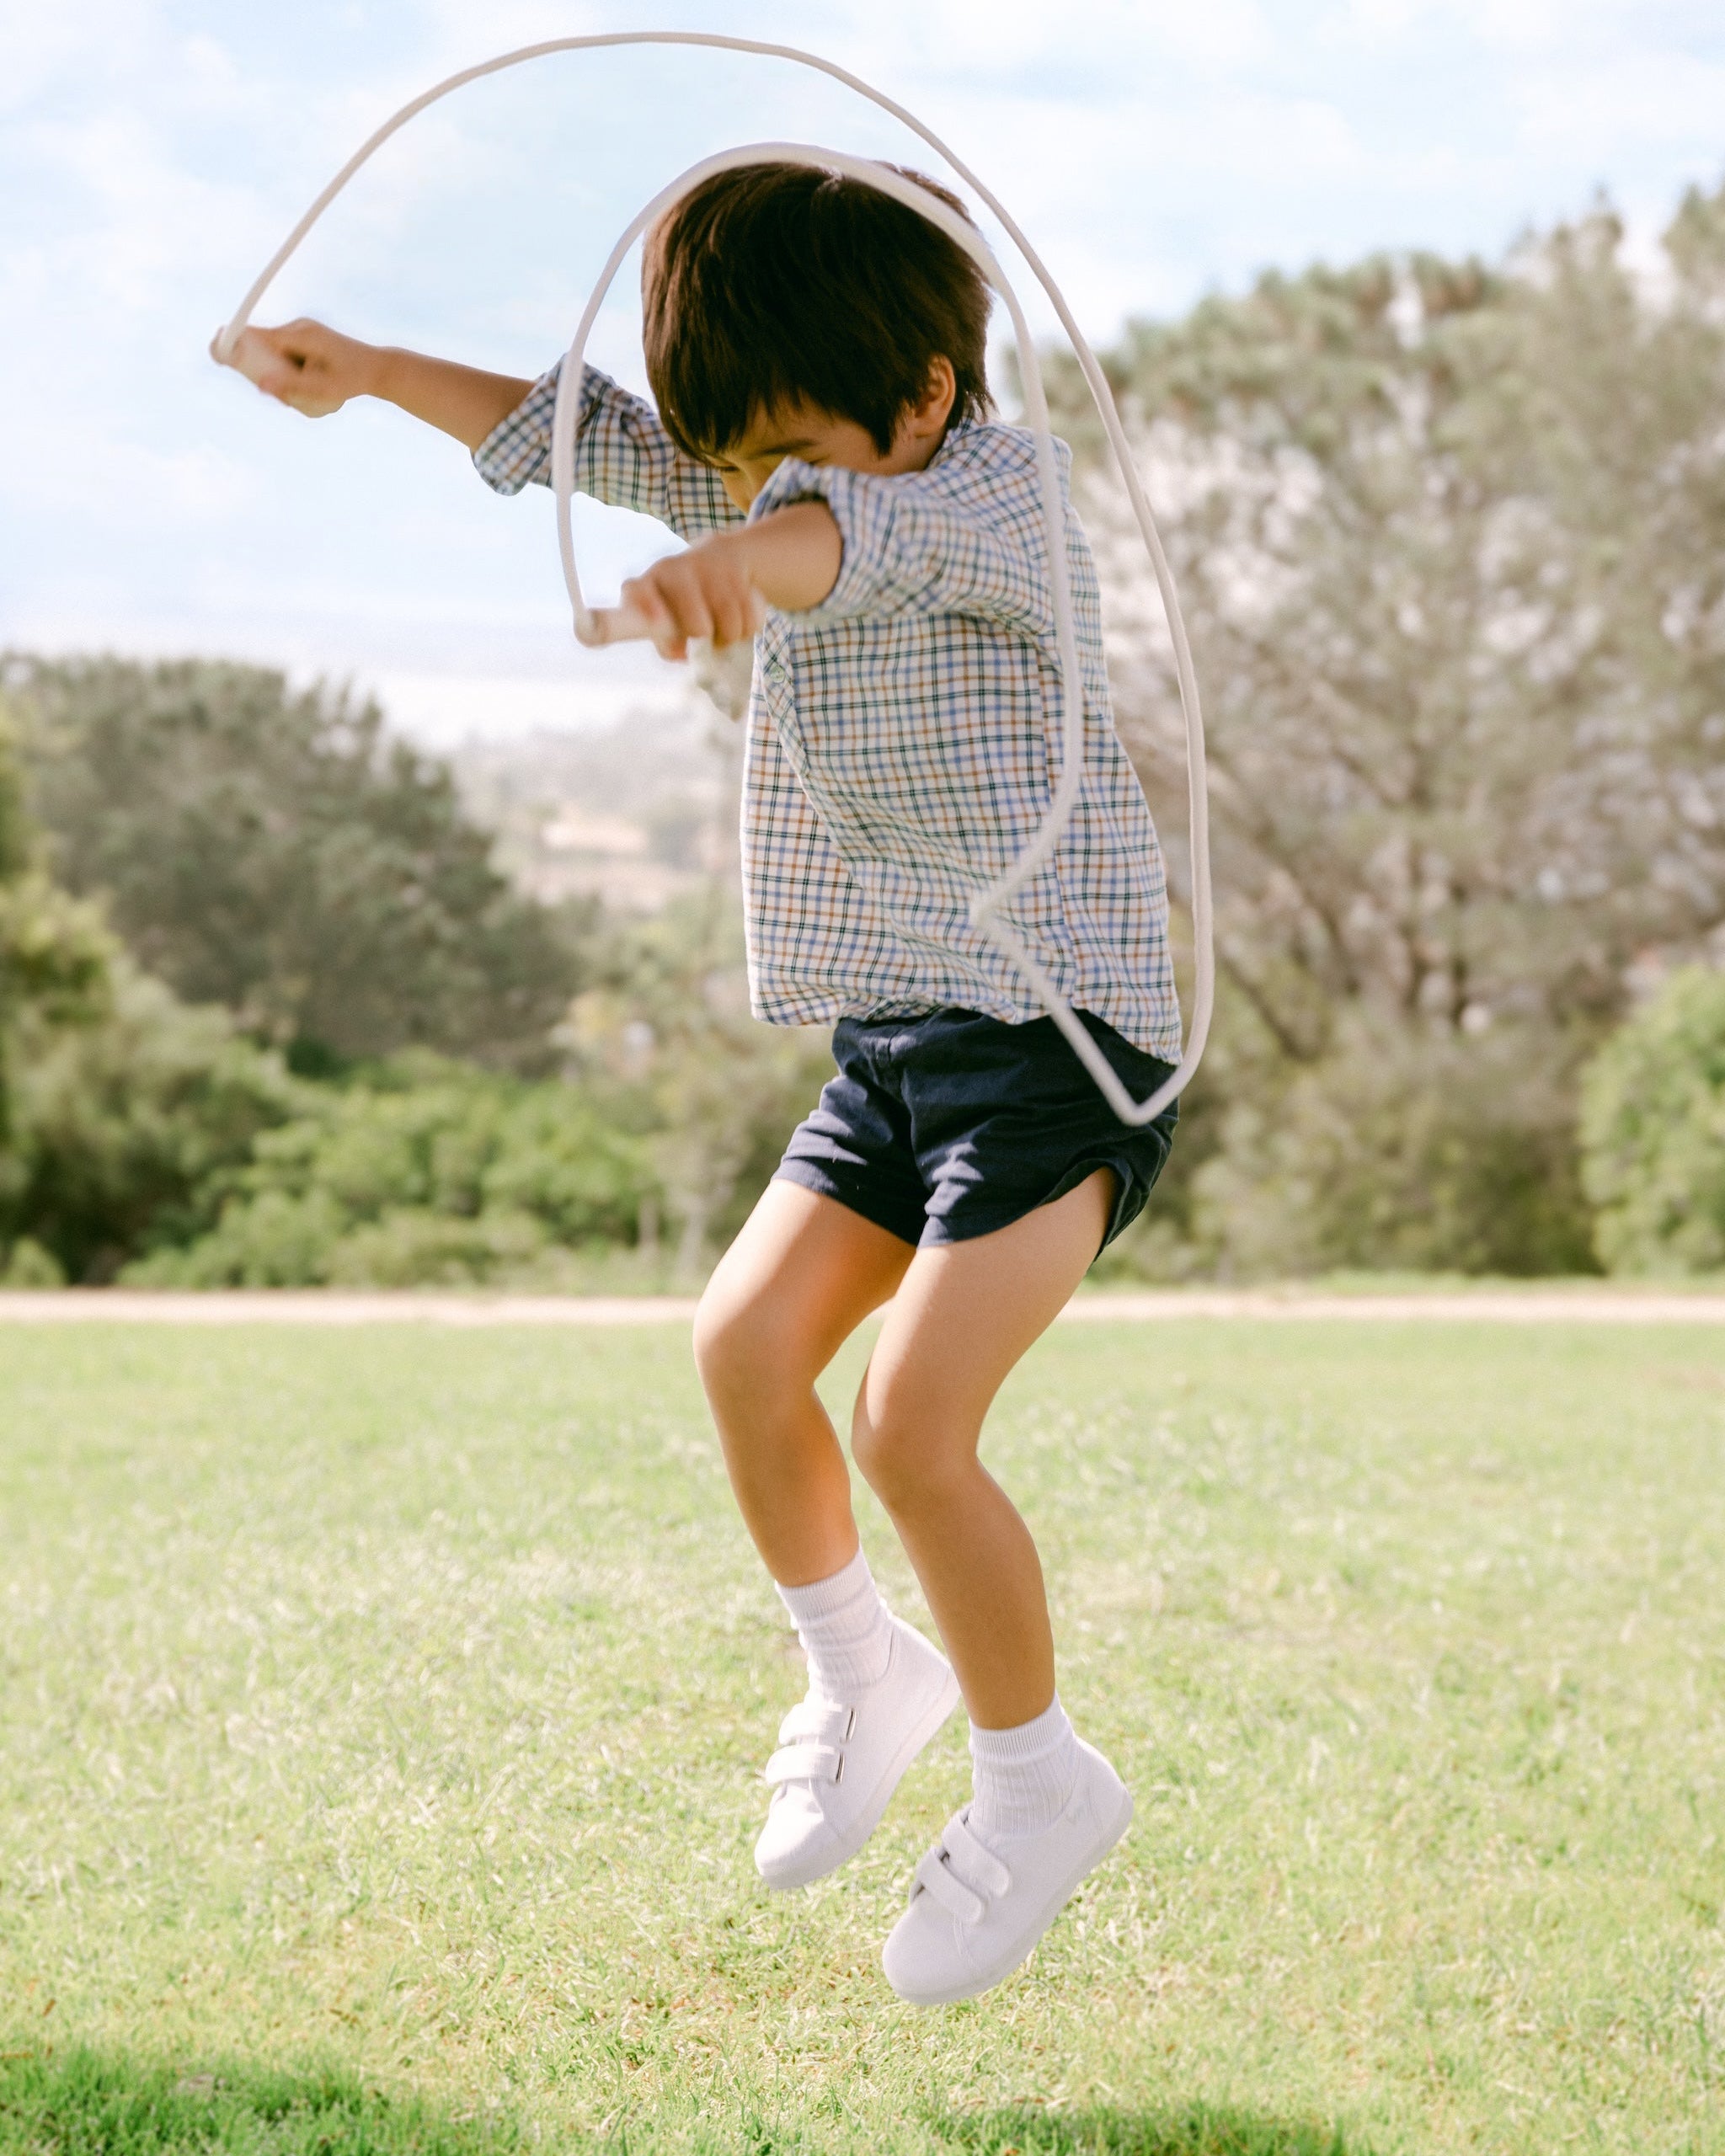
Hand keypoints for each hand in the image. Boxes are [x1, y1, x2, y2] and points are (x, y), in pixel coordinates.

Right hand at [210, 318, 381, 416]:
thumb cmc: (353, 380)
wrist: (378, 370)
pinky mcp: (305, 340)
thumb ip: (290, 388)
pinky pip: (285, 354)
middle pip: (262, 345)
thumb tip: (259, 386)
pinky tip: (309, 384)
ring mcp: (301, 332)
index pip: (257, 335)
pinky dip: (289, 371)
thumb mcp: (322, 389)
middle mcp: (297, 328)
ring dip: (280, 374)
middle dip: (262, 369)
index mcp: (299, 334)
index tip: (217, 350)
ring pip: (274, 353)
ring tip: (306, 391)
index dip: (236, 343)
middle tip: (280, 393)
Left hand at [617, 504, 841, 659]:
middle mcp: (673, 569)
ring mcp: (704, 562)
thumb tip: (673, 651)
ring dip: (730, 632)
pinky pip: (745, 613)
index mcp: (652, 584)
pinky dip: (747, 623)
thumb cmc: (694, 599)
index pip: (639, 594)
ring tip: (727, 620)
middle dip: (706, 637)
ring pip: (723, 625)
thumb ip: (668, 637)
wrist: (734, 559)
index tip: (663, 635)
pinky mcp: (733, 558)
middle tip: (708, 632)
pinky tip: (744, 606)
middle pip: (694, 623)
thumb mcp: (676, 619)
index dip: (647, 613)